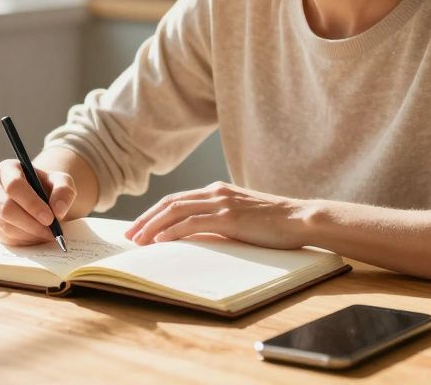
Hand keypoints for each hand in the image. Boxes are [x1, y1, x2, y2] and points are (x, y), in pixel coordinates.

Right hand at [0, 160, 76, 245]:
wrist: (42, 200)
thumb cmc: (49, 188)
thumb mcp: (62, 183)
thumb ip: (64, 191)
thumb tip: (57, 209)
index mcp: (8, 168)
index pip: (14, 185)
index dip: (31, 203)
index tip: (50, 218)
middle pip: (6, 208)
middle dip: (31, 223)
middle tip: (51, 232)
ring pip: (5, 225)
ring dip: (30, 234)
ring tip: (48, 234)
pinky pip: (5, 237)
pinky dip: (24, 241)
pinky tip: (37, 236)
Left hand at [126, 181, 314, 248]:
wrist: (300, 218)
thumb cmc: (276, 222)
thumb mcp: (243, 215)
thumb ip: (222, 217)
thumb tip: (201, 233)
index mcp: (217, 190)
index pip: (177, 199)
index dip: (154, 213)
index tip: (139, 227)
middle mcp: (215, 192)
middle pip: (170, 203)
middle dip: (146, 219)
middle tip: (129, 235)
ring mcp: (221, 203)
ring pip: (175, 211)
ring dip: (152, 226)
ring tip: (138, 241)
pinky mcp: (228, 218)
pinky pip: (192, 223)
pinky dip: (172, 231)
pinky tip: (160, 241)